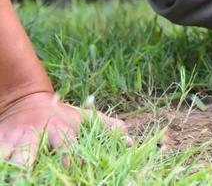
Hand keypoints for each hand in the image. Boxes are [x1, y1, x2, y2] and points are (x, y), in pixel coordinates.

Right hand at [0, 92, 125, 166]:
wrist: (25, 100)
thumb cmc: (62, 116)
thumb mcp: (84, 118)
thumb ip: (106, 128)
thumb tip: (131, 142)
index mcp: (62, 130)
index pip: (66, 146)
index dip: (67, 158)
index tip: (68, 168)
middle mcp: (38, 134)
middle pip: (32, 151)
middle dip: (29, 165)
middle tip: (29, 177)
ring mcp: (17, 138)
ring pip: (11, 154)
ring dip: (12, 167)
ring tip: (14, 180)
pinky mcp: (0, 141)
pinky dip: (0, 161)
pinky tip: (2, 172)